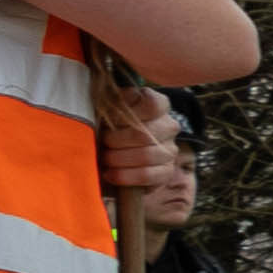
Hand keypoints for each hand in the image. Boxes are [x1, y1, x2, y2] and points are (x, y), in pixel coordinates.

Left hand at [95, 87, 192, 223]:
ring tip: (104, 158)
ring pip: (146, 155)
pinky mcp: (166, 171)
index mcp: (159, 106)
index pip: (152, 104)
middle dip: (116, 140)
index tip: (108, 117)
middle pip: (144, 134)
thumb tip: (108, 96)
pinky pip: (148, 175)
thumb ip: (111, 100)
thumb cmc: (108, 126)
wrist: (113, 152)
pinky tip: (110, 174)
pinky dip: (125, 176)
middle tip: (102, 142)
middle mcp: (169, 126)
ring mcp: (170, 150)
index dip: (127, 112)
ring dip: (118, 159)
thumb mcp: (108, 107)